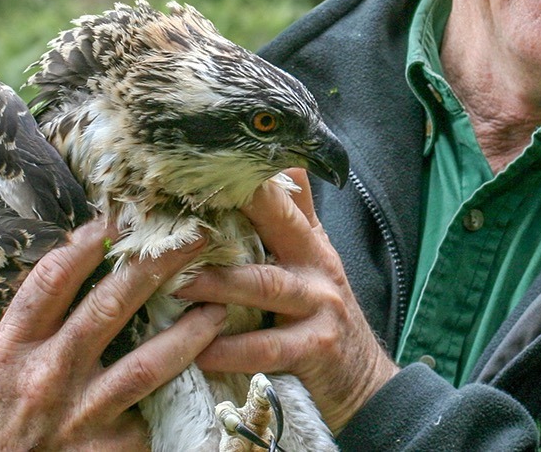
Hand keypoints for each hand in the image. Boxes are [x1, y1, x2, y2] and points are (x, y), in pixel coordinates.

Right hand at [0, 219, 226, 450]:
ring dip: (190, 331)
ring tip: (220, 306)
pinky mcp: (106, 449)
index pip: (54, 278)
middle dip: (158, 265)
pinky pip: (155, 412)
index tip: (126, 214)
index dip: (92, 239)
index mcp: (12, 348)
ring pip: (147, 362)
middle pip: (111, 304)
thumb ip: (15, 330)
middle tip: (197, 237)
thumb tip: (51, 279)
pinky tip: (213, 370)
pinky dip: (186, 390)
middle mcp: (46, 375)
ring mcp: (79, 414)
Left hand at [176, 169, 399, 432]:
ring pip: (266, 286)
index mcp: (309, 241)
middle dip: (241, 210)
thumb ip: (299, 213)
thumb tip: (286, 160)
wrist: (363, 380)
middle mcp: (316, 266)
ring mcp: (318, 306)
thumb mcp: (316, 259)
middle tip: (190, 204)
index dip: (250, 176)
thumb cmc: (324, 312)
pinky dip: (233, 350)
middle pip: (280, 226)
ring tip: (177, 283)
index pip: (283, 196)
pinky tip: (201, 351)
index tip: (209, 160)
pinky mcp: (315, 349)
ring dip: (220, 284)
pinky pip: (269, 347)